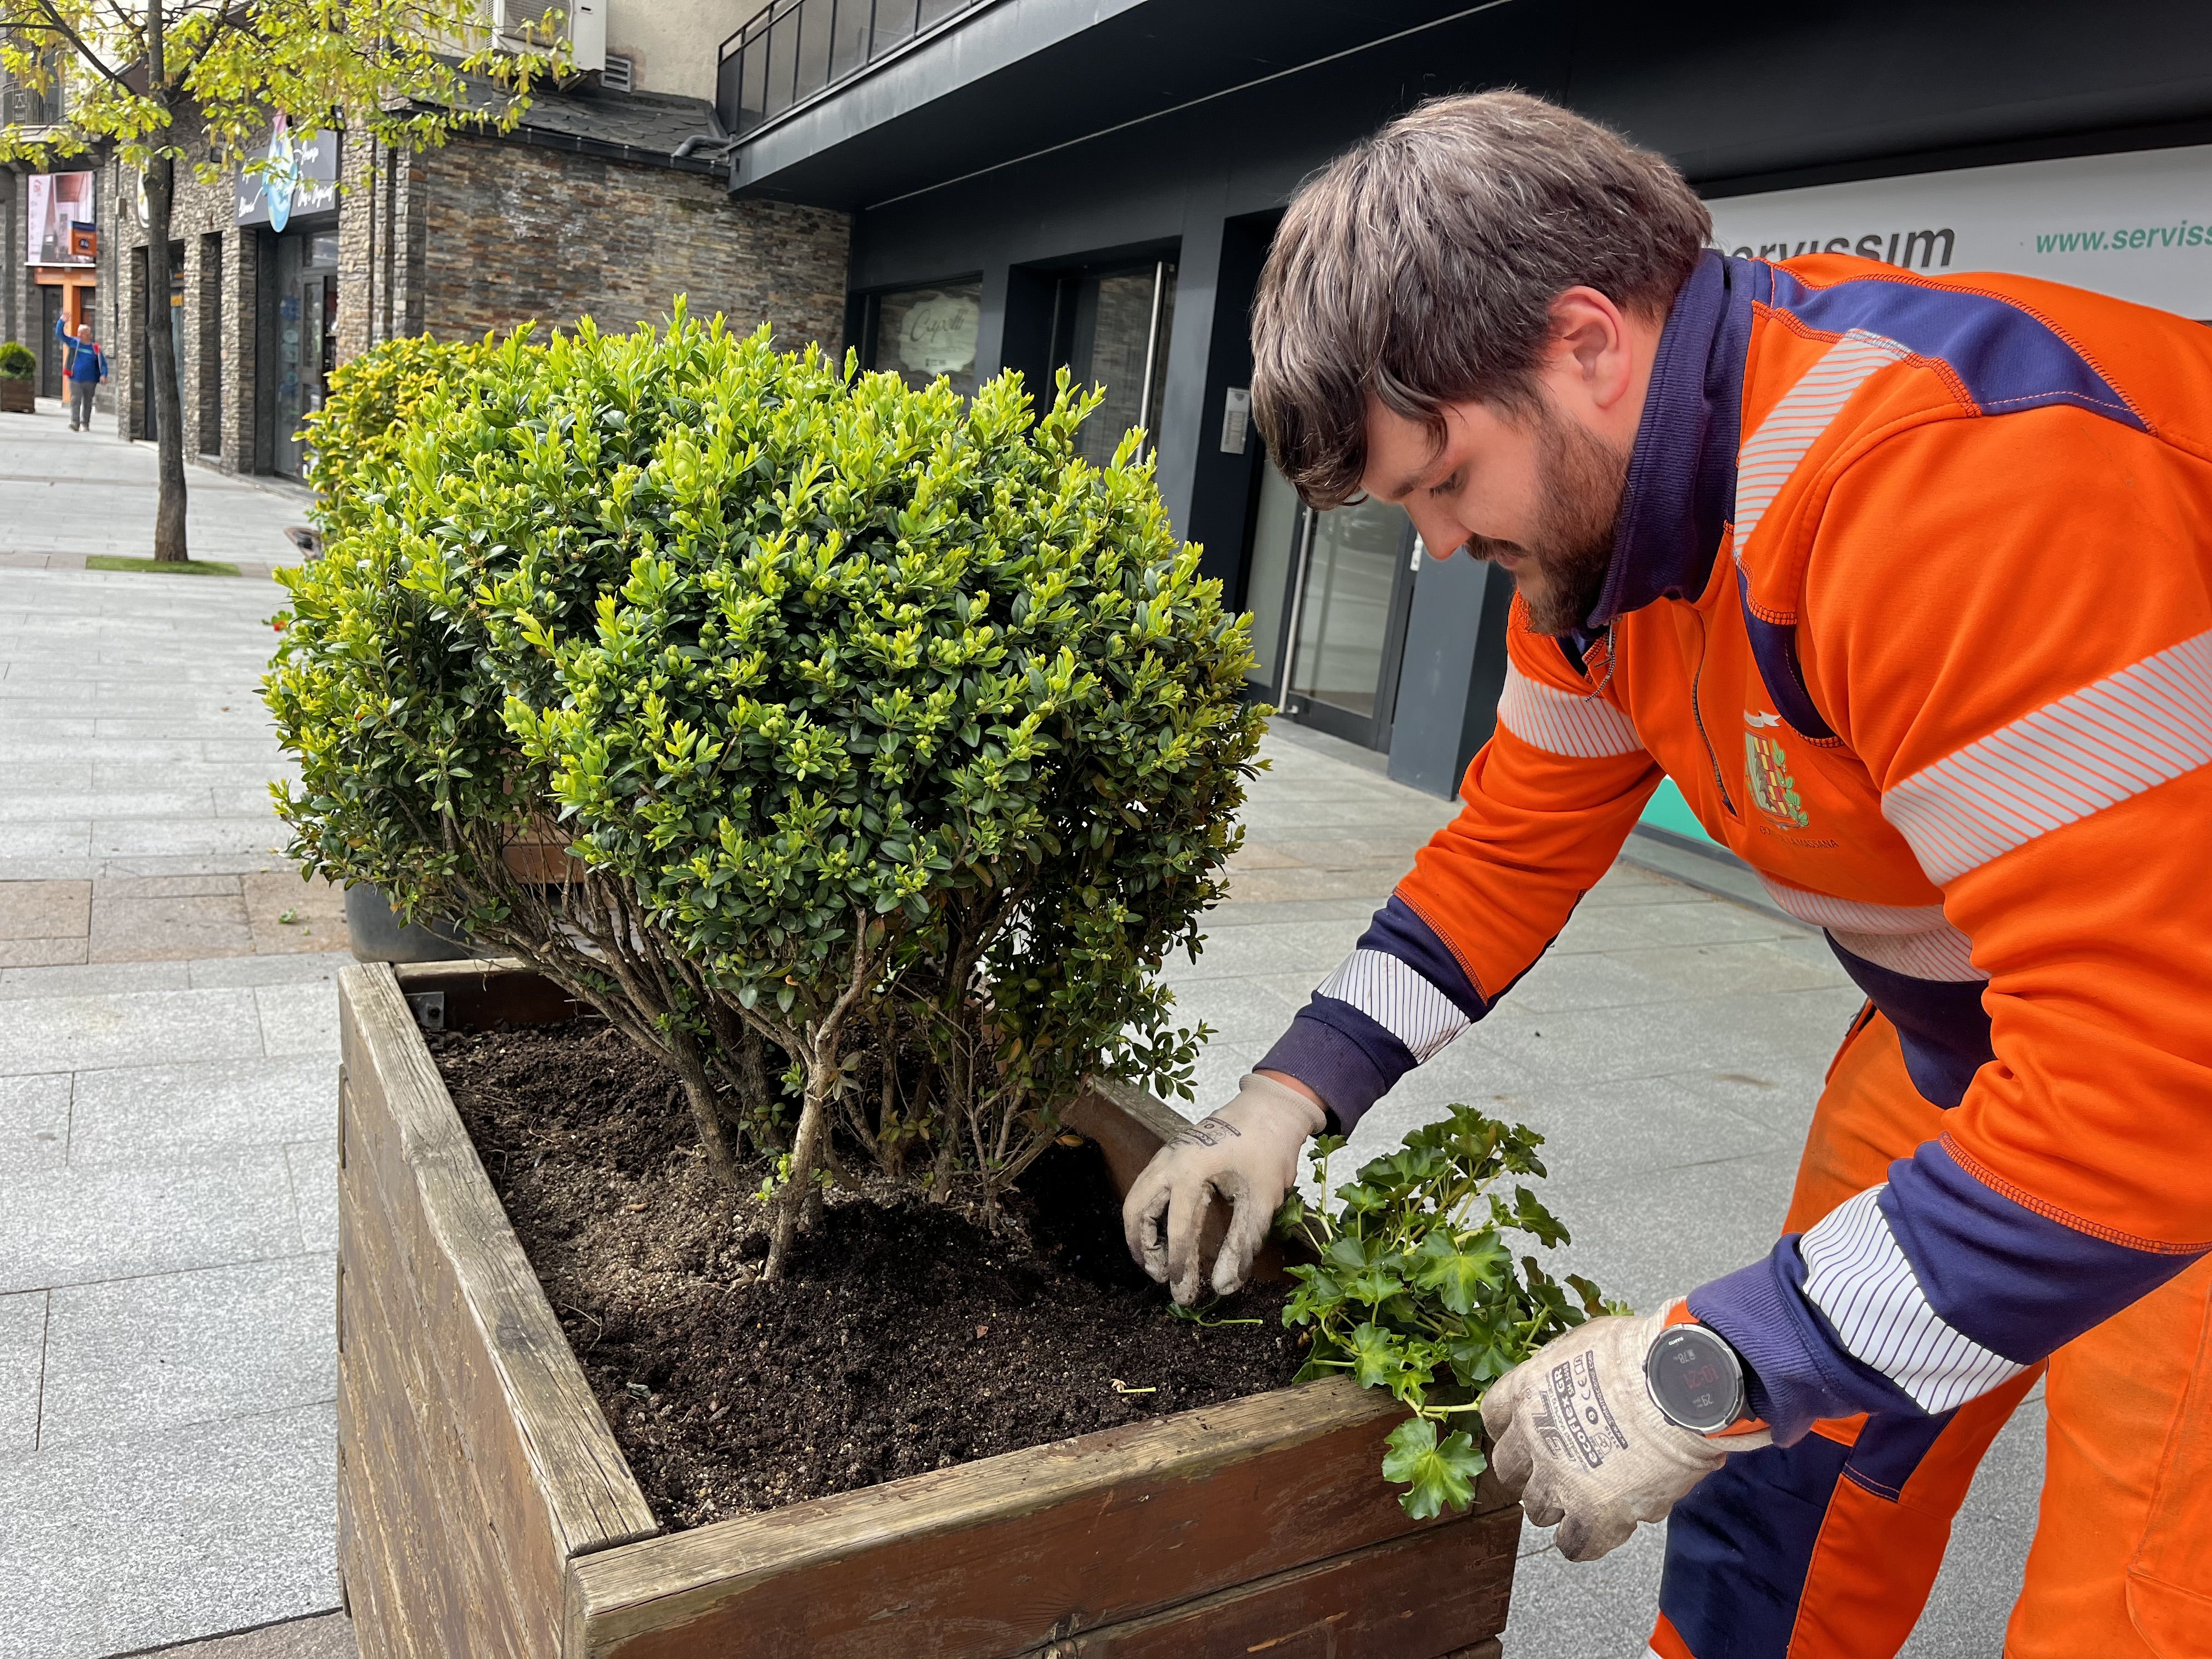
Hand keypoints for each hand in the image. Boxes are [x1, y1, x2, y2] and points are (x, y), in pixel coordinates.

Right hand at [1122, 1072, 1325, 1304]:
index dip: (1178, 1266)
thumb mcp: (1262, 1201)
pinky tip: (1162, 1231)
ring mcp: (1166, 1155)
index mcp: (1190, 1171)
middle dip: (1144, 1249)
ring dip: (1140, 1232)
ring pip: (1136, 1198)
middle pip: (1136, 1211)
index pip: (1176, 1229)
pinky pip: (1146, 1187)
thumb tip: (1224, 1287)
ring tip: (1156, 1261)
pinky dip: (1146, 1214)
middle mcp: (1169, 1162)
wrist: (1270, 1108)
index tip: (1182, 1293)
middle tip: (1160, 1277)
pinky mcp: (1171, 1154)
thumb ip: (1242, 1245)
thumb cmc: (1269, 1151)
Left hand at [1479, 1308, 1770, 1561]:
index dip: (1513, 1430)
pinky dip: (1584, 1541)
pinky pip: (1574, 1544)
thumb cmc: (1642, 1354)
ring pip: (1537, 1509)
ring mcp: (1560, 1479)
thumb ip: (1571, 1375)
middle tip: (1558, 1469)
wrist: (1677, 1386)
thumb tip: (1585, 1389)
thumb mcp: (1586, 1346)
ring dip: (1558, 1504)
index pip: (1494, 1418)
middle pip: (1510, 1469)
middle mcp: (1534, 1438)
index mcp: (1527, 1392)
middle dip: (1532, 1471)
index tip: (1528, 1434)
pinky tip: (1601, 1529)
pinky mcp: (1595, 1514)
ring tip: (1585, 1497)